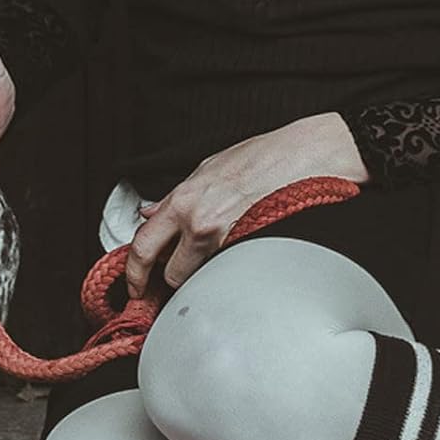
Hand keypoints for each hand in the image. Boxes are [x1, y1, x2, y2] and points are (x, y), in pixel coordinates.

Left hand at [124, 112, 367, 299]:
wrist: (305, 157)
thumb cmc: (262, 157)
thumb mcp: (208, 167)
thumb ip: (175, 195)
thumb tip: (151, 213)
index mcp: (185, 200)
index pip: (143, 246)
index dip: (134, 271)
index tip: (134, 283)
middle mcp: (201, 224)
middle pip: (171, 275)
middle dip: (173, 277)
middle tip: (179, 271)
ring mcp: (227, 242)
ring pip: (201, 279)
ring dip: (203, 274)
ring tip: (217, 256)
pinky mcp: (251, 253)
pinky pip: (227, 274)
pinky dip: (227, 271)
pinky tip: (238, 254)